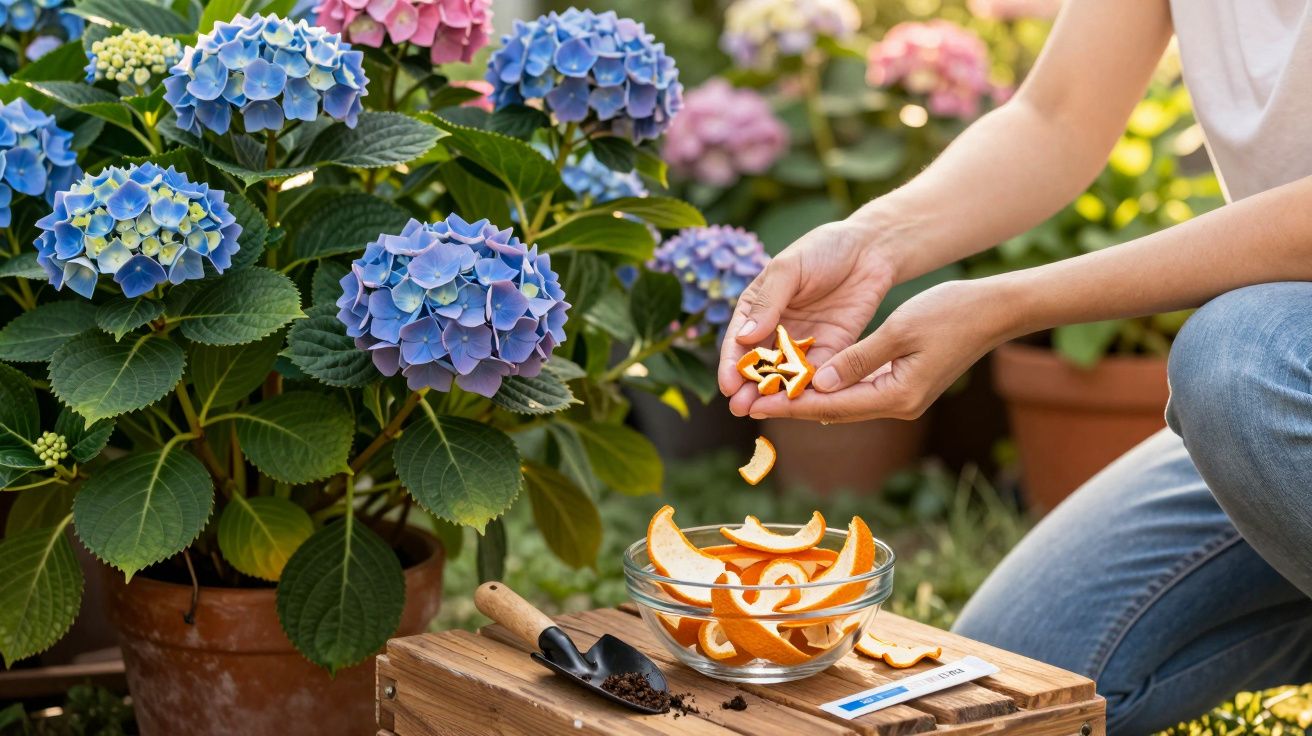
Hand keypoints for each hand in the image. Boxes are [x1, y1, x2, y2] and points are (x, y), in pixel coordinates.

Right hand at [718, 221, 896, 415]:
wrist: (871, 248)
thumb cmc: (823, 249)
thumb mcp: (788, 268)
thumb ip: (768, 302)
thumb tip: (743, 336)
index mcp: (758, 307)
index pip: (739, 340)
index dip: (732, 364)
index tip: (728, 386)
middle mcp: (777, 328)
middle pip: (759, 363)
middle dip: (749, 387)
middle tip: (741, 409)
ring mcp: (804, 341)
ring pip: (785, 373)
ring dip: (775, 393)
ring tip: (766, 411)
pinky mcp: (833, 348)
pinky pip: (817, 372)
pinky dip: (808, 388)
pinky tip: (801, 402)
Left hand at [733, 279, 1017, 422]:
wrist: (994, 312)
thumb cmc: (950, 313)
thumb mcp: (899, 330)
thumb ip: (858, 359)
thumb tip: (822, 384)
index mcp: (896, 395)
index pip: (831, 405)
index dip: (790, 404)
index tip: (755, 403)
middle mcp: (898, 406)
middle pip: (833, 410)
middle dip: (791, 406)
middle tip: (749, 403)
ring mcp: (904, 399)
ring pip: (844, 403)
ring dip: (808, 398)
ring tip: (768, 393)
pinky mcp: (906, 387)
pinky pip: (859, 393)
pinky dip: (831, 388)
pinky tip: (806, 381)